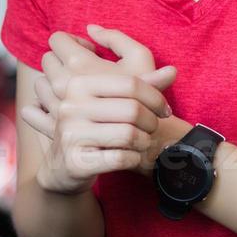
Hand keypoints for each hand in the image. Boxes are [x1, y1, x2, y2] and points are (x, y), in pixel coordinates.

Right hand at [21, 25, 180, 191]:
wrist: (63, 165)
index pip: (131, 83)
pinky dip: (134, 158)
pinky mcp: (76, 161)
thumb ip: (141, 85)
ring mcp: (71, 134)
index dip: (156, 97)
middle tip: (152, 128)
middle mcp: (71, 106)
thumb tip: (172, 71)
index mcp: (79, 84)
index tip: (164, 110)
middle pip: (132, 109)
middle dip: (151, 121)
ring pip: (129, 134)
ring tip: (141, 142)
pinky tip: (131, 156)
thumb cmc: (95, 127)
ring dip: (143, 140)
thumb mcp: (112, 101)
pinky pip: (121, 158)